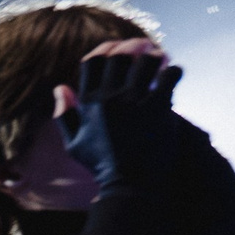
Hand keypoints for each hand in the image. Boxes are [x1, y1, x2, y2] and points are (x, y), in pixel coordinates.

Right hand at [55, 47, 183, 193]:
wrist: (130, 186)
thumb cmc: (102, 166)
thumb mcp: (74, 144)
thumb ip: (64, 115)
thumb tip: (60, 87)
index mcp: (88, 103)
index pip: (93, 61)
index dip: (106, 50)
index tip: (118, 51)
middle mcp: (109, 98)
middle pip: (120, 55)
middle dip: (133, 48)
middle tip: (145, 51)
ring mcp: (134, 101)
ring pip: (146, 60)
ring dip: (155, 57)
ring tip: (160, 61)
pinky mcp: (158, 108)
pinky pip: (170, 75)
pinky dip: (174, 71)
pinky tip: (174, 75)